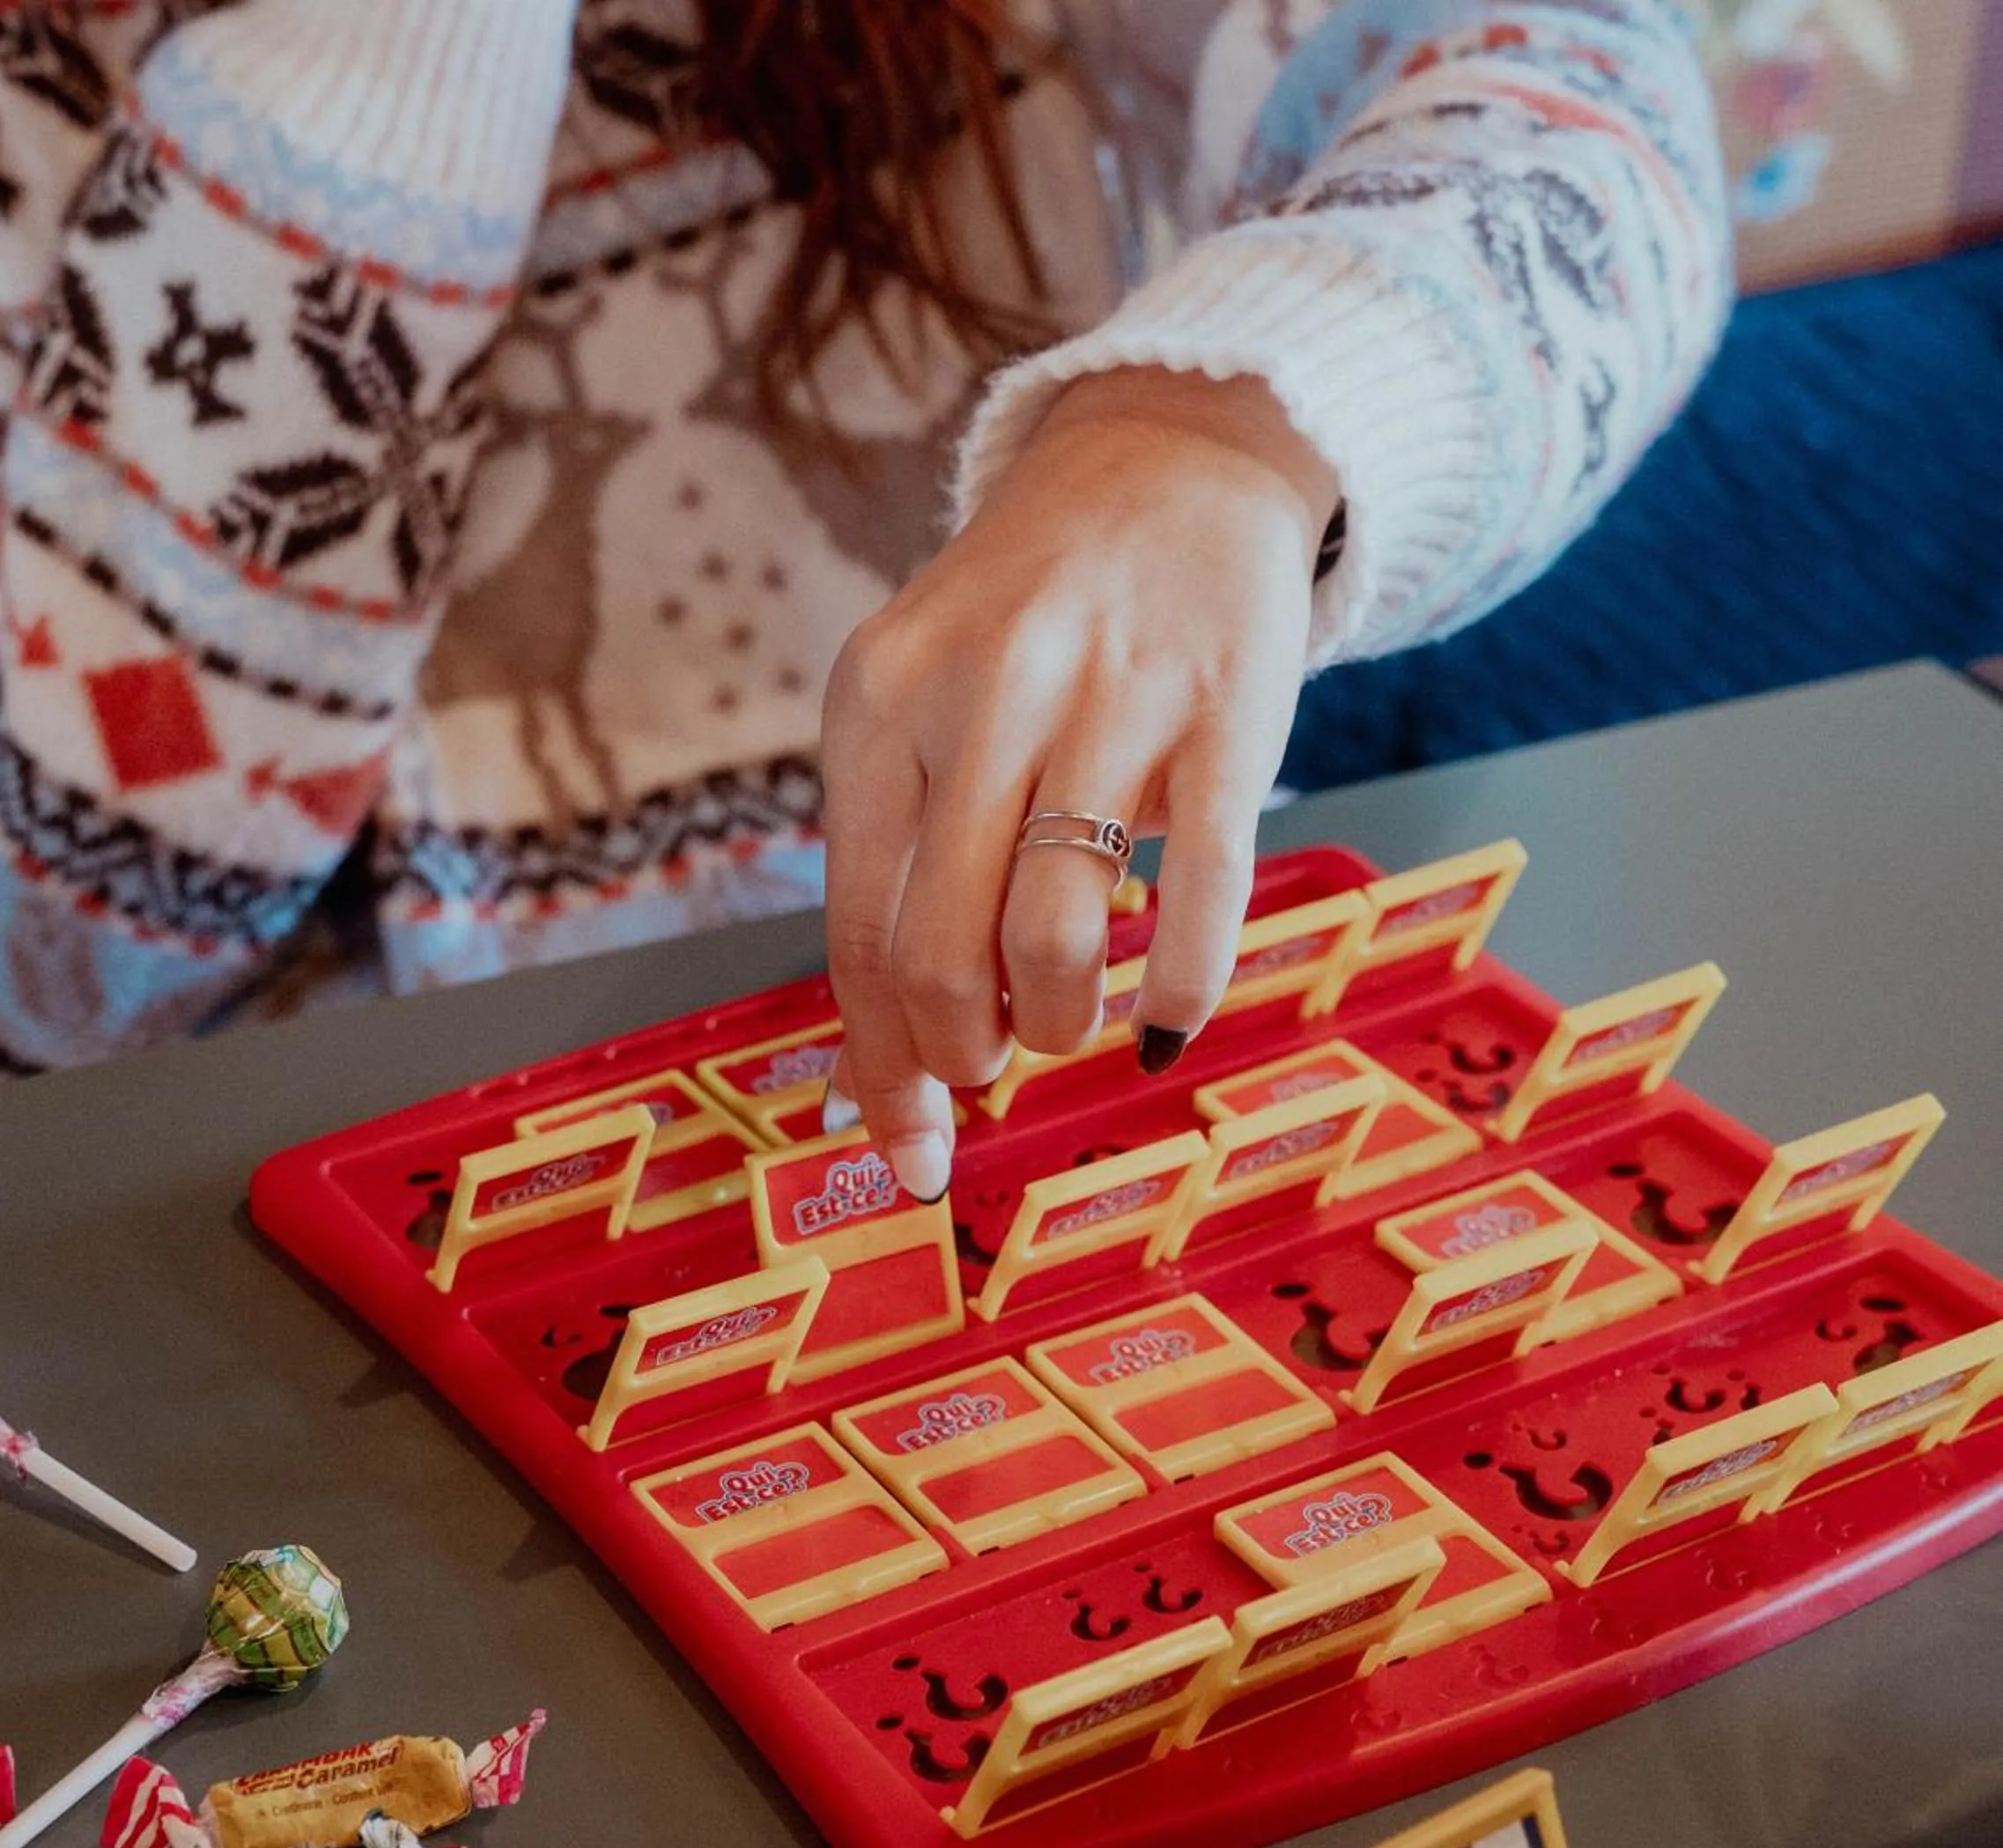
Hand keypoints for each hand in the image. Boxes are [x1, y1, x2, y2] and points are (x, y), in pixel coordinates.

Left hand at [819, 364, 1338, 1198]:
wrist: (1168, 456)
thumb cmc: (1031, 622)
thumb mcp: (922, 704)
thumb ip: (900, 860)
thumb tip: (886, 1066)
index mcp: (878, 703)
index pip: (856, 931)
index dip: (880, 1066)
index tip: (906, 1152)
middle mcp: (981, 693)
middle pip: (942, 953)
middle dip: (967, 1051)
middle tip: (997, 1058)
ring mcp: (1110, 696)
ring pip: (1056, 934)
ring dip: (1060, 1022)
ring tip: (1071, 1016)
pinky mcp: (1229, 706)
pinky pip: (1204, 891)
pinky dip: (1182, 987)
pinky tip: (1168, 1020)